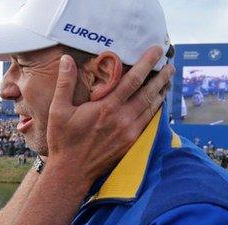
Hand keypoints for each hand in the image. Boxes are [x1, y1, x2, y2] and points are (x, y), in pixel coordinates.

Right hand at [46, 46, 174, 181]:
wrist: (71, 172)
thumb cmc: (63, 140)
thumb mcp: (57, 110)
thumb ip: (65, 83)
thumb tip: (66, 59)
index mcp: (106, 107)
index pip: (133, 79)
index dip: (147, 62)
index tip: (157, 50)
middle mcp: (122, 118)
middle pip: (149, 92)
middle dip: (161, 76)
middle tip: (169, 63)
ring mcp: (129, 132)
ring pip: (152, 107)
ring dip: (161, 92)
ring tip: (167, 80)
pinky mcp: (130, 143)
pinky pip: (149, 122)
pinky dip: (155, 110)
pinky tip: (157, 103)